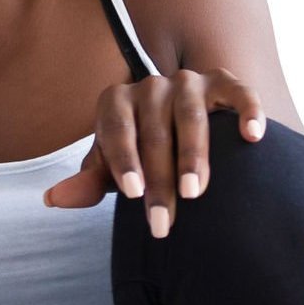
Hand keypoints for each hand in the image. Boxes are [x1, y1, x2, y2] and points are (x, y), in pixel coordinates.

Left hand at [42, 68, 266, 237]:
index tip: (133, 194)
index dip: (123, 161)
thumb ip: (90, 182)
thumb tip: (51, 200)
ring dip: (194, 155)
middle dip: (160, 180)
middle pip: (154, 132)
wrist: (178, 132)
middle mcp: (151, 85)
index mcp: (116, 100)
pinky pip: (239, 92)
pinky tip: (251, 137)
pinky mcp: (224, 83)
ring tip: (196, 192)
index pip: (116, 129)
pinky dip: (247, 111)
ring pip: (192, 116)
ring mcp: (189, 82)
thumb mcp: (114, 169)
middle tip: (164, 222)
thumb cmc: (139, 155)